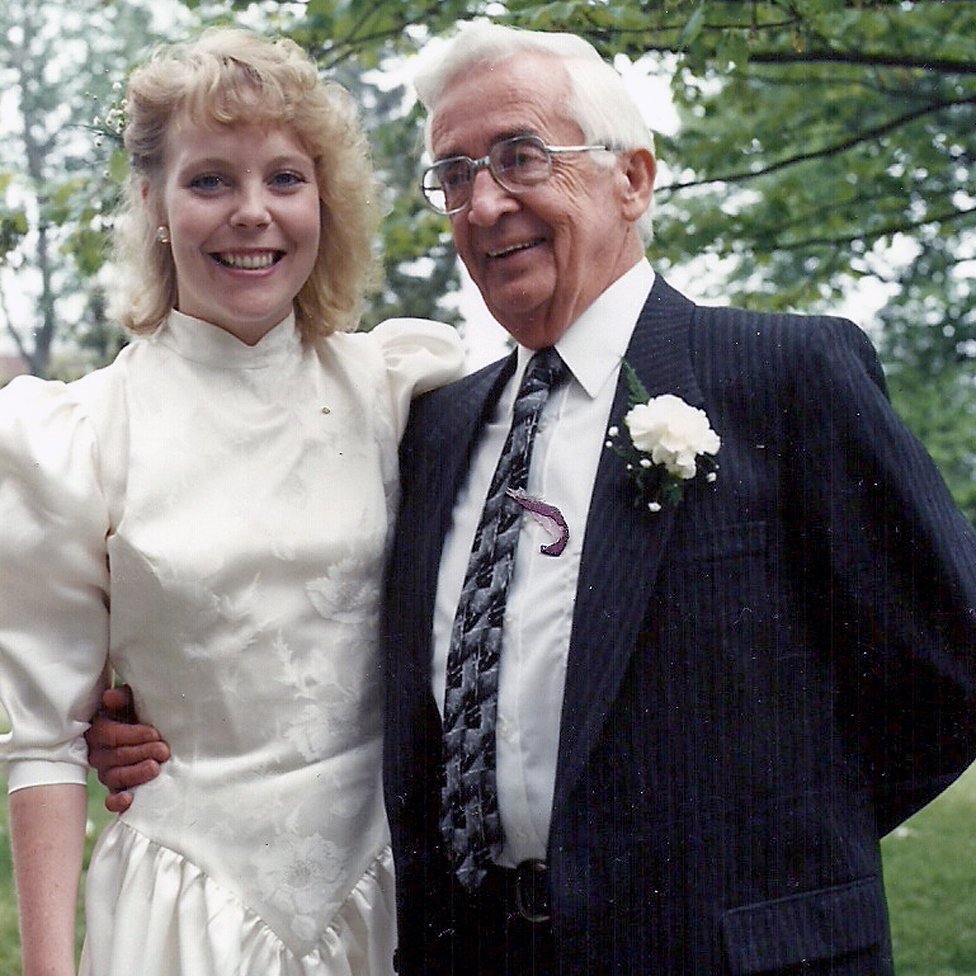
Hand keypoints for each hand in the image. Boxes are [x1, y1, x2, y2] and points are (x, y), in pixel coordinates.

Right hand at [86, 685, 169, 813]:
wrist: (152, 729)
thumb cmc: (141, 712)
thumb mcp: (134, 701)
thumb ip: (122, 698)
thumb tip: (110, 697)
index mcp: (100, 730)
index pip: (109, 734)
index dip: (132, 735)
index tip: (154, 733)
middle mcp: (99, 753)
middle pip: (114, 757)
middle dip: (141, 753)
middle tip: (163, 751)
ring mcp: (107, 772)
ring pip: (113, 777)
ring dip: (135, 774)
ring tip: (156, 768)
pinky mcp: (117, 789)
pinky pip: (111, 799)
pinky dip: (118, 801)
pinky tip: (129, 799)